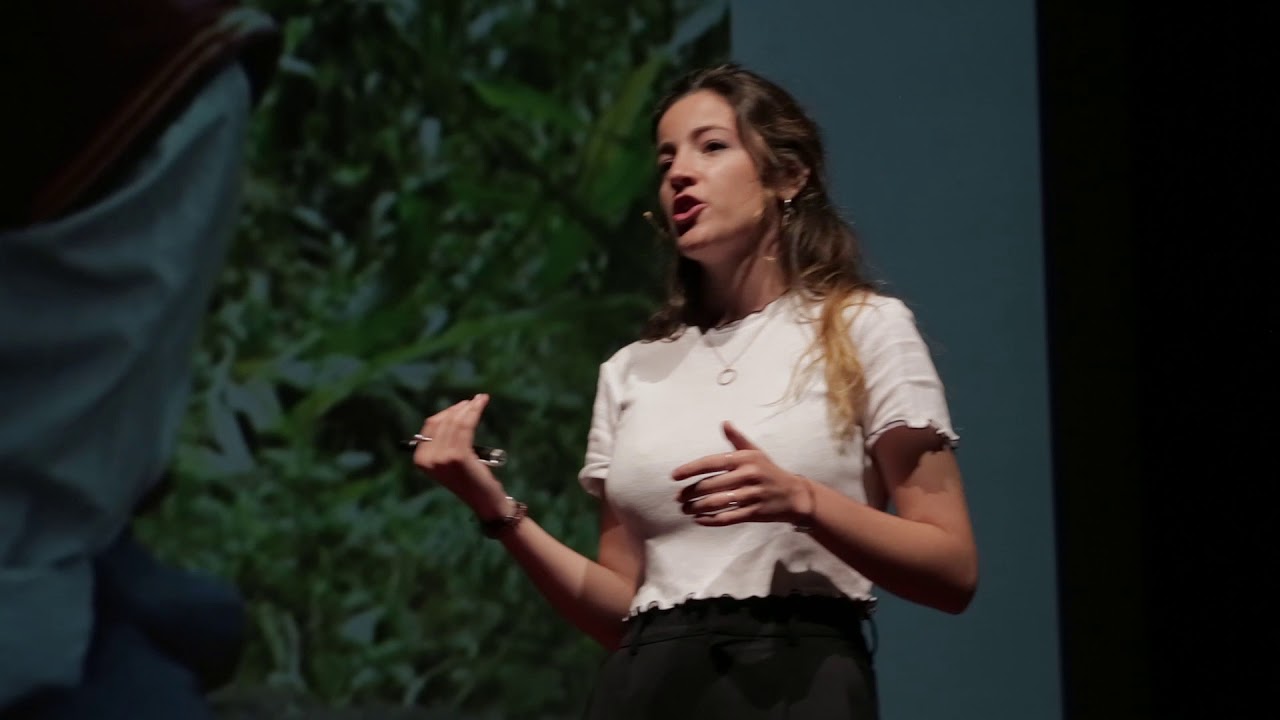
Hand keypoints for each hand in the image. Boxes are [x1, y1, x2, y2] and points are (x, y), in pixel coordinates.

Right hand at [413, 394, 508, 516]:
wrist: (484, 501)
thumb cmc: (470, 480)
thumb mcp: (449, 461)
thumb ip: (443, 442)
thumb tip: (451, 413)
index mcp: (420, 460)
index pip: (430, 426)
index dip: (446, 413)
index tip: (461, 406)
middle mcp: (428, 459)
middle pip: (442, 421)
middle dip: (459, 408)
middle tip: (474, 401)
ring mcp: (442, 458)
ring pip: (455, 422)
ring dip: (469, 407)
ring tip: (480, 399)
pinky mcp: (458, 456)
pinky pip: (466, 426)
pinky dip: (475, 411)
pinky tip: (481, 403)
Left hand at [672, 421, 815, 526]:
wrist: (794, 495)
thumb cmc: (770, 471)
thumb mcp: (756, 452)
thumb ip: (737, 440)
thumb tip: (724, 423)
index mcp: (744, 459)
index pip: (711, 463)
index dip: (690, 469)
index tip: (674, 476)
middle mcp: (747, 475)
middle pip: (710, 485)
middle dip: (690, 493)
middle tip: (678, 498)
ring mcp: (751, 495)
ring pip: (716, 503)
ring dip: (696, 508)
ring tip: (685, 509)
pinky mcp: (754, 512)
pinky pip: (728, 518)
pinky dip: (711, 520)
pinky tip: (699, 520)